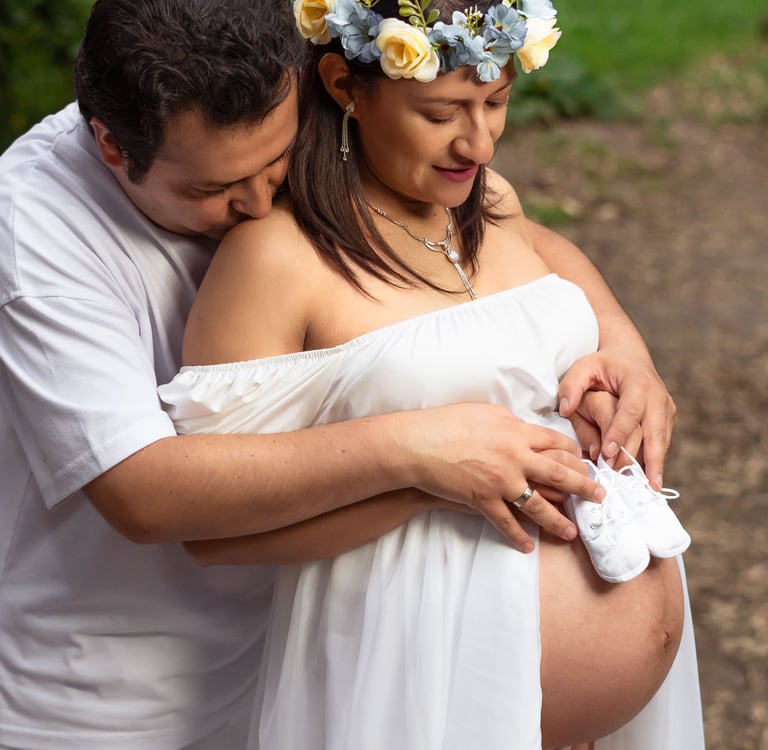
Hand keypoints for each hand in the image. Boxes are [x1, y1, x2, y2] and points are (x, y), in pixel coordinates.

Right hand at [403, 403, 606, 552]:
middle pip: (558, 473)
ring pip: (538, 505)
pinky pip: (506, 522)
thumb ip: (510, 422)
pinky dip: (517, 535)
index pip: (556, 441)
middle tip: (600, 497)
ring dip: (557, 520)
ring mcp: (500, 481)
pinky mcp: (482, 500)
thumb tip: (523, 429)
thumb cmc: (448, 423)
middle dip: (583, 486)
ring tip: (571, 531)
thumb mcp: (485, 412)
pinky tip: (528, 545)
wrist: (418, 443)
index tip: (583, 460)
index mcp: (516, 432)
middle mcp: (515, 457)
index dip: (573, 451)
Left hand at [557, 349, 675, 489]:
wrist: (629, 356)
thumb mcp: (583, 366)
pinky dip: (657, 462)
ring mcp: (666, 409)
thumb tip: (565, 410)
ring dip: (655, 466)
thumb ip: (571, 385)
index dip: (620, 433)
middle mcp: (657, 397)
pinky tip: (651, 482)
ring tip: (650, 490)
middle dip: (645, 458)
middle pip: (654, 431)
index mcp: (638, 383)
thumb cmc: (602, 364)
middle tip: (633, 483)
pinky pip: (662, 444)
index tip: (608, 454)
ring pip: (661, 441)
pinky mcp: (667, 420)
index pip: (630, 412)